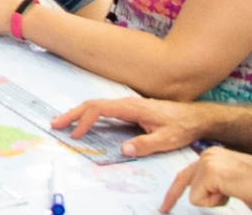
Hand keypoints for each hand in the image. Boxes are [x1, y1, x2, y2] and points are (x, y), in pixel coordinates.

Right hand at [53, 96, 210, 157]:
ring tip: (62, 122)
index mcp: (132, 107)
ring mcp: (128, 105)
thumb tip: (123, 148)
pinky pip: (104, 110)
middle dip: (72, 113)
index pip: (100, 109)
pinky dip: (89, 115)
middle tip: (55, 124)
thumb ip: (146, 144)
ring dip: (78, 113)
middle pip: (93, 104)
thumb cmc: (182, 126)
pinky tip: (84, 122)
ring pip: (97, 106)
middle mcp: (127, 103)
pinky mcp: (130, 110)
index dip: (85, 120)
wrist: (195, 118)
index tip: (76, 134)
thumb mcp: (167, 139)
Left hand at [160, 147, 251, 212]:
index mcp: (214, 155)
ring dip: (212, 201)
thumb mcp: (232, 182)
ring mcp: (208, 162)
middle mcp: (209, 154)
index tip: (165, 203)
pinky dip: (215, 202)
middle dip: (172, 197)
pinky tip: (232, 192)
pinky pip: (198, 199)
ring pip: (193, 193)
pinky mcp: (210, 173)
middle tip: (163, 209)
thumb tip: (198, 194)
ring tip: (233, 193)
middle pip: (183, 180)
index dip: (175, 190)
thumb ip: (215, 183)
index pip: (188, 173)